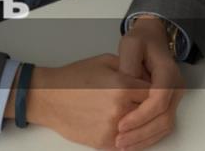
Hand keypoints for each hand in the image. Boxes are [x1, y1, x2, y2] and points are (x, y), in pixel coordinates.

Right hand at [20, 53, 150, 148]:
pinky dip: (128, 135)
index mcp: (123, 86)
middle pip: (149, 112)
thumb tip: (149, 76)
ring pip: (140, 129)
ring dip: (139, 123)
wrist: (49, 98)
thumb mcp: (104, 61)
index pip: (155, 92)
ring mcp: (112, 129)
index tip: (151, 89)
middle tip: (142, 102)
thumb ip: (130, 67)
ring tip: (130, 113)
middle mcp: (120, 109)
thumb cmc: (74, 78)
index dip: (154, 90)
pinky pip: (127, 142)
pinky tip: (122, 125)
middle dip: (147, 106)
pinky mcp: (104, 143)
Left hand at [114, 17, 185, 150]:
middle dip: (141, 132)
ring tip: (123, 145)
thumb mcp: (130, 45)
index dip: (140, 115)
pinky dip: (148, 136)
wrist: (152, 37)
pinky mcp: (168, 103)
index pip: (158, 100)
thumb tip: (124, 89)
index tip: (121, 124)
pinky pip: (162, 124)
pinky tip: (132, 141)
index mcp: (168, 73)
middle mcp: (176, 87)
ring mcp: (174, 97)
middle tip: (120, 141)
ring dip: (144, 138)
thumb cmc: (141, 40)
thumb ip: (128, 66)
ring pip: (165, 125)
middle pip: (164, 118)